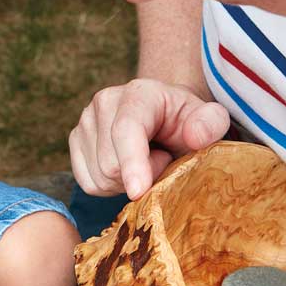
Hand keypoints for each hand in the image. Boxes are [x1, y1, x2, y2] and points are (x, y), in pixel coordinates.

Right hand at [69, 79, 229, 199]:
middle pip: (110, 164)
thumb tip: (194, 136)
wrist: (163, 118)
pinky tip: (126, 171)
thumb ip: (211, 124)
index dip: (132, 163)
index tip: (139, 192)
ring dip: (125, 183)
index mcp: (138, 93)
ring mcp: (84, 121)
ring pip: (98, 178)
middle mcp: (103, 102)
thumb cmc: (186, 123)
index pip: (126, 130)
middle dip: (140, 177)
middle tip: (161, 160)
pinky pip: (88, 183)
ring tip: (144, 163)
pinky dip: (109, 188)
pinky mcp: (75, 141)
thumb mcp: (209, 121)